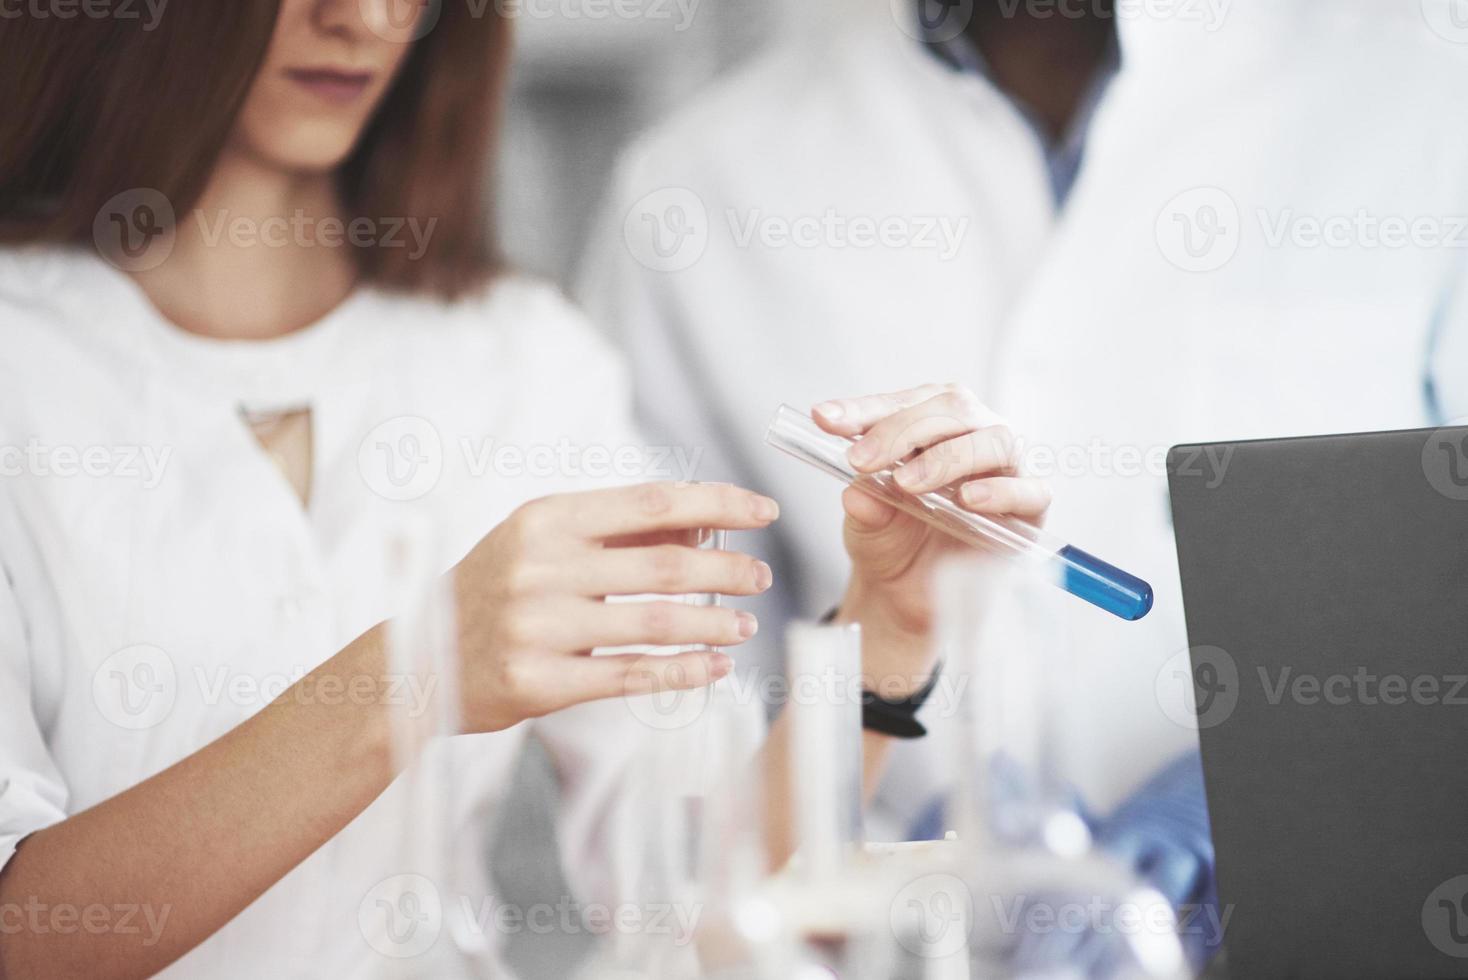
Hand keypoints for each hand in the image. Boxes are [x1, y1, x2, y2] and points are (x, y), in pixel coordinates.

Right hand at [449, 482, 778, 731]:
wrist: (417, 659)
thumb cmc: (492, 592)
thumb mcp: (541, 543)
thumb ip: (616, 532)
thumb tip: (702, 529)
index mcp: (545, 518)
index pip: (651, 502)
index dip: (716, 504)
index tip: (762, 510)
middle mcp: (541, 566)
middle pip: (664, 565)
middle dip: (727, 570)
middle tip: (760, 576)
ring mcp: (538, 626)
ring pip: (655, 622)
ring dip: (714, 623)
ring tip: (746, 623)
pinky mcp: (539, 681)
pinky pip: (630, 675)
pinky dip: (683, 670)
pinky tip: (716, 666)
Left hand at [812, 385, 1049, 687]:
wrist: (912, 595)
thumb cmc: (893, 541)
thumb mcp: (865, 525)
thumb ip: (864, 505)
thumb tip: (858, 492)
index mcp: (929, 423)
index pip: (902, 402)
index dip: (864, 408)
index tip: (824, 419)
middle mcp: (972, 433)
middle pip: (951, 409)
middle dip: (901, 430)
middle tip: (861, 460)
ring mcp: (1005, 468)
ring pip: (994, 439)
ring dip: (947, 457)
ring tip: (908, 483)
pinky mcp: (1029, 508)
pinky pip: (1029, 490)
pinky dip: (1000, 490)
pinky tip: (968, 499)